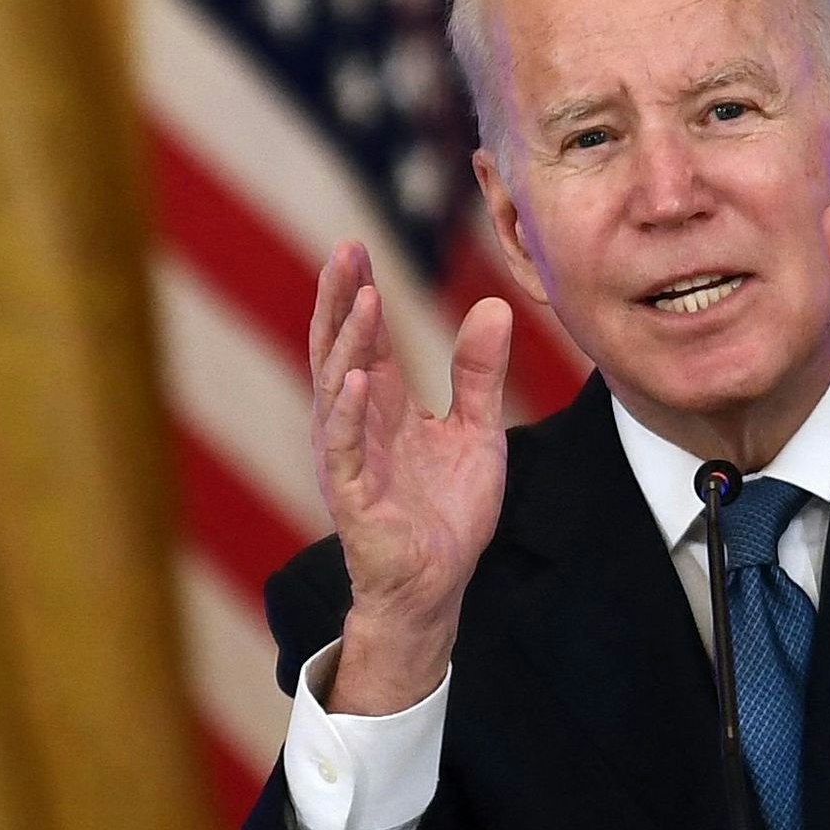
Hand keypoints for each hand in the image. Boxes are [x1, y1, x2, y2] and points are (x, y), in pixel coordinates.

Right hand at [306, 242, 510, 714]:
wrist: (437, 585)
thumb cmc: (447, 512)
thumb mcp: (476, 431)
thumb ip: (479, 373)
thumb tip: (494, 307)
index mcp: (382, 404)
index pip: (365, 337)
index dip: (358, 291)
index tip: (356, 244)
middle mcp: (357, 422)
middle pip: (339, 348)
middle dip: (340, 300)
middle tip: (345, 250)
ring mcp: (349, 456)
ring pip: (336, 388)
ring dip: (347, 342)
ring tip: (361, 297)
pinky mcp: (353, 495)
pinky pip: (344, 447)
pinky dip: (346, 411)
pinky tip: (354, 378)